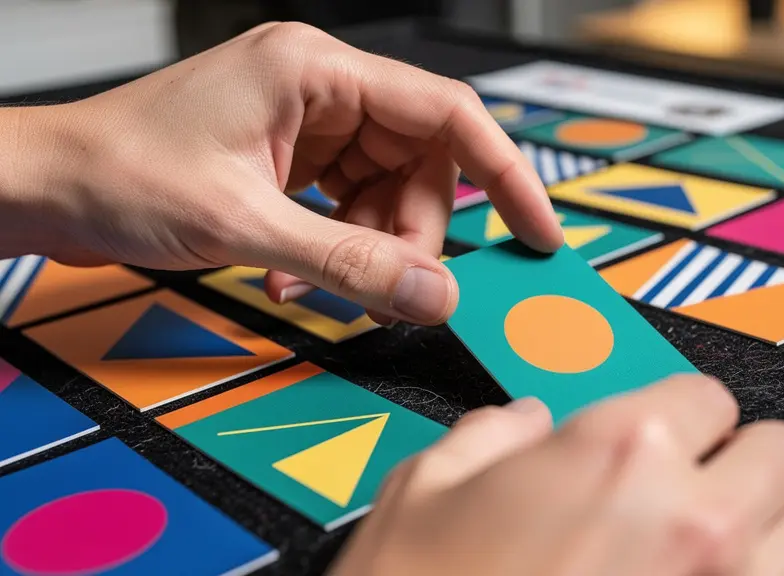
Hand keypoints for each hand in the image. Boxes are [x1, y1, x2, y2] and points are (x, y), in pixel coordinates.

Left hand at [1, 22, 562, 325]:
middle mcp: (322, 88)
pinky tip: (297, 273)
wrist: (46, 186)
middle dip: (410, 234)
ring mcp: (308, 124)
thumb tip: (435, 294)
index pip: (446, 114)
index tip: (539, 228)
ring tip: (311, 281)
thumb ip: (348, 261)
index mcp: (317, 70)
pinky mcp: (292, 159)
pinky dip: (339, 247)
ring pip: (389, 193)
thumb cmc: (118, 172)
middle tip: (385, 287)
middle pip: (421, 165)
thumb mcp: (243, 226)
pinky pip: (350, 206)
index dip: (504, 173)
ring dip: (368, 248)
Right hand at [332, 376, 783, 575]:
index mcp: (618, 449)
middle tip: (703, 493)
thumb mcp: (420, 497)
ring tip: (733, 551)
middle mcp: (694, 513)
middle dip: (746, 465)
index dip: (683, 420)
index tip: (666, 445)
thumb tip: (519, 423)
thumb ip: (484, 440)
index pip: (707, 395)